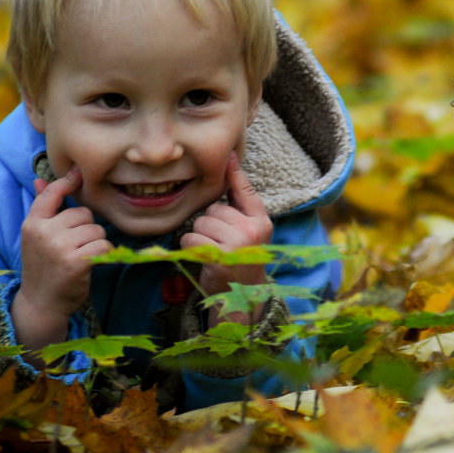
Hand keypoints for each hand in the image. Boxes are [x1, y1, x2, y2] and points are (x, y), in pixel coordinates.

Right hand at [13, 167, 110, 349]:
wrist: (42, 303)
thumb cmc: (43, 267)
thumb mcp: (36, 237)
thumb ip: (43, 209)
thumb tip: (40, 180)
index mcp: (32, 224)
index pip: (52, 194)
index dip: (68, 182)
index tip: (79, 172)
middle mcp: (44, 232)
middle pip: (84, 214)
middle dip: (87, 228)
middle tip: (74, 247)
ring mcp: (60, 247)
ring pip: (97, 230)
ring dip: (96, 242)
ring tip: (81, 256)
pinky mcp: (77, 262)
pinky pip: (104, 245)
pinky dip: (104, 254)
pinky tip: (91, 264)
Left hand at [182, 152, 273, 325]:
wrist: (241, 297)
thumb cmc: (241, 260)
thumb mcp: (249, 233)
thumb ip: (241, 206)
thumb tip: (231, 167)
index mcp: (262, 222)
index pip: (245, 192)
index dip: (234, 174)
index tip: (229, 155)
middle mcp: (252, 231)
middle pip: (214, 209)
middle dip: (209, 223)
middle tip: (220, 243)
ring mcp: (237, 245)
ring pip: (201, 223)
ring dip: (199, 236)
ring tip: (213, 250)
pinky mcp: (219, 258)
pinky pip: (192, 239)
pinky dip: (191, 248)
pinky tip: (204, 258)